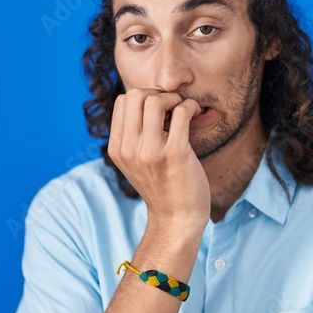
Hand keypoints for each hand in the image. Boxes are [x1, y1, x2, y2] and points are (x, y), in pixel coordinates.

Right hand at [108, 88, 209, 231]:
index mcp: (117, 148)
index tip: (159, 109)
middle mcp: (129, 149)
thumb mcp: (135, 163)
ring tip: (182, 108)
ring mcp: (150, 151)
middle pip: (135, 95)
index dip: (142, 98)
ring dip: (173, 98)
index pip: (121, 101)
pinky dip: (190, 106)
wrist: (176, 218)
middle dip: (156, 93)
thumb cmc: (162, 187)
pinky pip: (181, 112)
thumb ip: (133, 137)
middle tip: (172, 106)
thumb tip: (146, 101)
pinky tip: (194, 113)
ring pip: (155, 100)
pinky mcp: (174, 153)